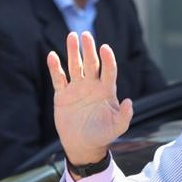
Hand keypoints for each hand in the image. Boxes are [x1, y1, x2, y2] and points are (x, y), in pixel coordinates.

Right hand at [46, 31, 133, 166]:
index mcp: (106, 90)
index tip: (105, 48)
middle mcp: (92, 85)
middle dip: (89, 49)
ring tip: (71, 36)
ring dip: (73, 51)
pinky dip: (55, 67)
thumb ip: (124, 116)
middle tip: (86, 35)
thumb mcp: (117, 127)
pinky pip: (59, 78)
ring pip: (74, 66)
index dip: (107, 59)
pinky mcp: (62, 95)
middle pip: (91, 63)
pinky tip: (52, 55)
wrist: (84, 146)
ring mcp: (77, 89)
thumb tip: (129, 101)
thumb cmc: (103, 135)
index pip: (108, 70)